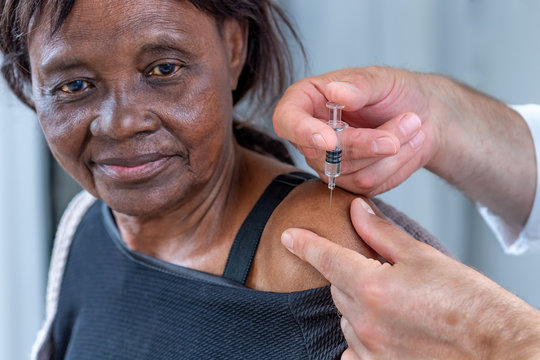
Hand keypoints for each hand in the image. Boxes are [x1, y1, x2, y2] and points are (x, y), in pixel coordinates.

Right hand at [273, 67, 440, 196]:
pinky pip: (366, 185)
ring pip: (348, 171)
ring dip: (388, 151)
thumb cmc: (393, 91)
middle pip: (321, 153)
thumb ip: (359, 85)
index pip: (286, 120)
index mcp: (305, 101)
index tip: (330, 140)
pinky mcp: (348, 183)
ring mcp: (327, 163)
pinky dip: (394, 164)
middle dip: (366, 143)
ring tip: (413, 124)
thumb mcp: (381, 79)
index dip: (303, 132)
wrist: (421, 115)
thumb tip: (336, 92)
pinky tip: (407, 145)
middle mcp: (309, 136)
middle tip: (409, 121)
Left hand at [281, 198, 539, 358]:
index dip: (305, 243)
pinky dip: (359, 335)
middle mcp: (364, 320)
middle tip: (378, 269)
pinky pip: (352, 350)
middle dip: (349, 273)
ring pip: (345, 316)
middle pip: (337, 287)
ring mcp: (371, 348)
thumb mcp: (423, 257)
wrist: (498, 347)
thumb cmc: (467, 300)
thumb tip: (357, 210)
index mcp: (372, 286)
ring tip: (391, 300)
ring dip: (356, 303)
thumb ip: (382, 233)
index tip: (288, 236)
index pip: (326, 258)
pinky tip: (376, 330)